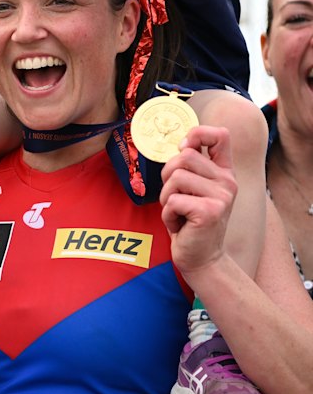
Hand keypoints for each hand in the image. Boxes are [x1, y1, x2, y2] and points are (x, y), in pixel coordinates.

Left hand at [159, 126, 236, 275]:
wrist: (201, 259)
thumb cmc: (190, 222)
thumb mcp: (193, 189)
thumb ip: (190, 166)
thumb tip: (182, 144)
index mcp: (224, 172)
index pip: (221, 135)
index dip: (198, 134)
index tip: (184, 149)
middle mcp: (228, 182)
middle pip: (185, 156)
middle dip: (168, 176)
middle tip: (175, 197)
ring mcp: (221, 196)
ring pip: (175, 177)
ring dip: (166, 198)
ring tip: (178, 212)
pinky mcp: (209, 212)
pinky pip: (172, 201)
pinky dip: (167, 215)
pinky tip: (179, 226)